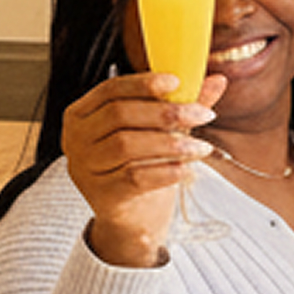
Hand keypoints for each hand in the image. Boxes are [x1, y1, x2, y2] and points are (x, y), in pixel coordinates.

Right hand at [62, 71, 223, 266]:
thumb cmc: (141, 162)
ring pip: (126, 145)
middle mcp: (76, 138)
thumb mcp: (160, 130)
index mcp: (82, 114)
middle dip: (165, 112)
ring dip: (170, 143)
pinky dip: (165, 171)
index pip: (110, 90)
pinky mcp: (101, 195)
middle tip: (204, 115)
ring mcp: (84, 167)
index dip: (143, 84)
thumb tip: (218, 80)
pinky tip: (186, 169)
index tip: (177, 81)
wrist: (132, 213)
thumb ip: (183, 105)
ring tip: (201, 147)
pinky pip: (135, 178)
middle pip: (119, 115)